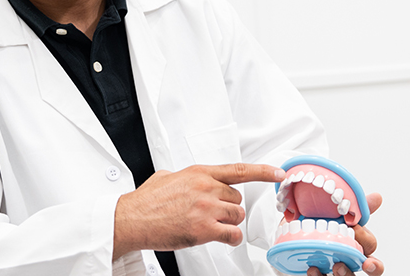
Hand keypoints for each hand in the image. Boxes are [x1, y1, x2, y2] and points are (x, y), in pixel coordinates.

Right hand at [113, 163, 283, 258]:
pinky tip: (221, 237)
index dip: (263, 171)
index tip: (278, 173)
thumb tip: (188, 179)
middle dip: (228, 208)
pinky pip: (232, 234)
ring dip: (228, 223)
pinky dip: (231, 238)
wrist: (130, 219)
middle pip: (237, 199)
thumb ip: (185, 176)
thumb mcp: (166, 176)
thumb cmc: (145, 201)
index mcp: (199, 173)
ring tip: (210, 226)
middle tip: (210, 214)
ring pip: (236, 216)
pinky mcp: (204, 229)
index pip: (239, 170)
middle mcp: (206, 188)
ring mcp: (206, 208)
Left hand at [306, 192, 383, 275]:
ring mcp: (336, 269)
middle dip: (373, 267)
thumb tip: (378, 197)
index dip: (368, 240)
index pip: (371, 246)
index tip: (357, 230)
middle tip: (365, 263)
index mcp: (357, 241)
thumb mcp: (336, 212)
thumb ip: (357, 207)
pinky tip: (313, 268)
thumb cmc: (319, 221)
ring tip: (337, 266)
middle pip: (372, 269)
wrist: (292, 231)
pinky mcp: (320, 275)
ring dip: (346, 273)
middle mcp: (350, 257)